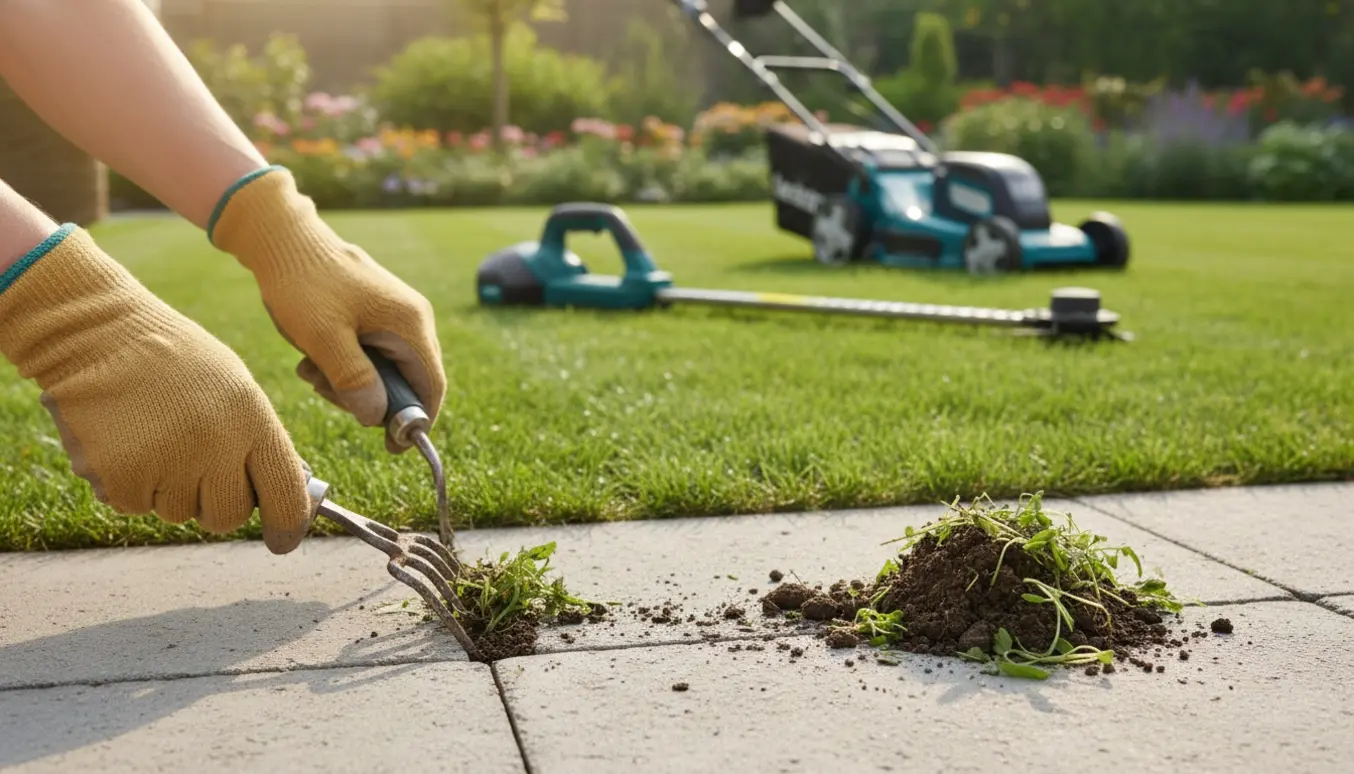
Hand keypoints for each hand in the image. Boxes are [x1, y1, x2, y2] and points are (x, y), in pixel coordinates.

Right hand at [0, 226, 312, 552]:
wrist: (99, 335)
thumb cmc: (176, 362)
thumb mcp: (235, 389)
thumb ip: (259, 443)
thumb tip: (288, 499)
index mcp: (251, 420)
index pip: (285, 494)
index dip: (288, 525)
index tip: (283, 540)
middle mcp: (214, 448)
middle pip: (229, 517)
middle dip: (217, 503)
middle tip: (199, 467)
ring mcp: (166, 465)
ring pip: (179, 513)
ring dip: (170, 488)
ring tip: (156, 436)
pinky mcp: (120, 479)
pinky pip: (136, 505)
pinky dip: (131, 484)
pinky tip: (127, 441)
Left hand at [209, 167, 445, 453]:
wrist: (281, 237)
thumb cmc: (302, 283)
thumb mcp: (323, 339)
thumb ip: (354, 380)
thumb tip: (377, 418)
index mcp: (409, 324)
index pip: (432, 386)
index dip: (416, 422)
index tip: (390, 447)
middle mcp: (411, 319)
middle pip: (407, 382)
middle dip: (369, 398)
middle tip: (327, 393)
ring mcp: (394, 314)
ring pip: (385, 370)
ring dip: (350, 382)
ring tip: (311, 369)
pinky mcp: (375, 313)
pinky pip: (371, 354)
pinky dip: (345, 364)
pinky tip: (314, 356)